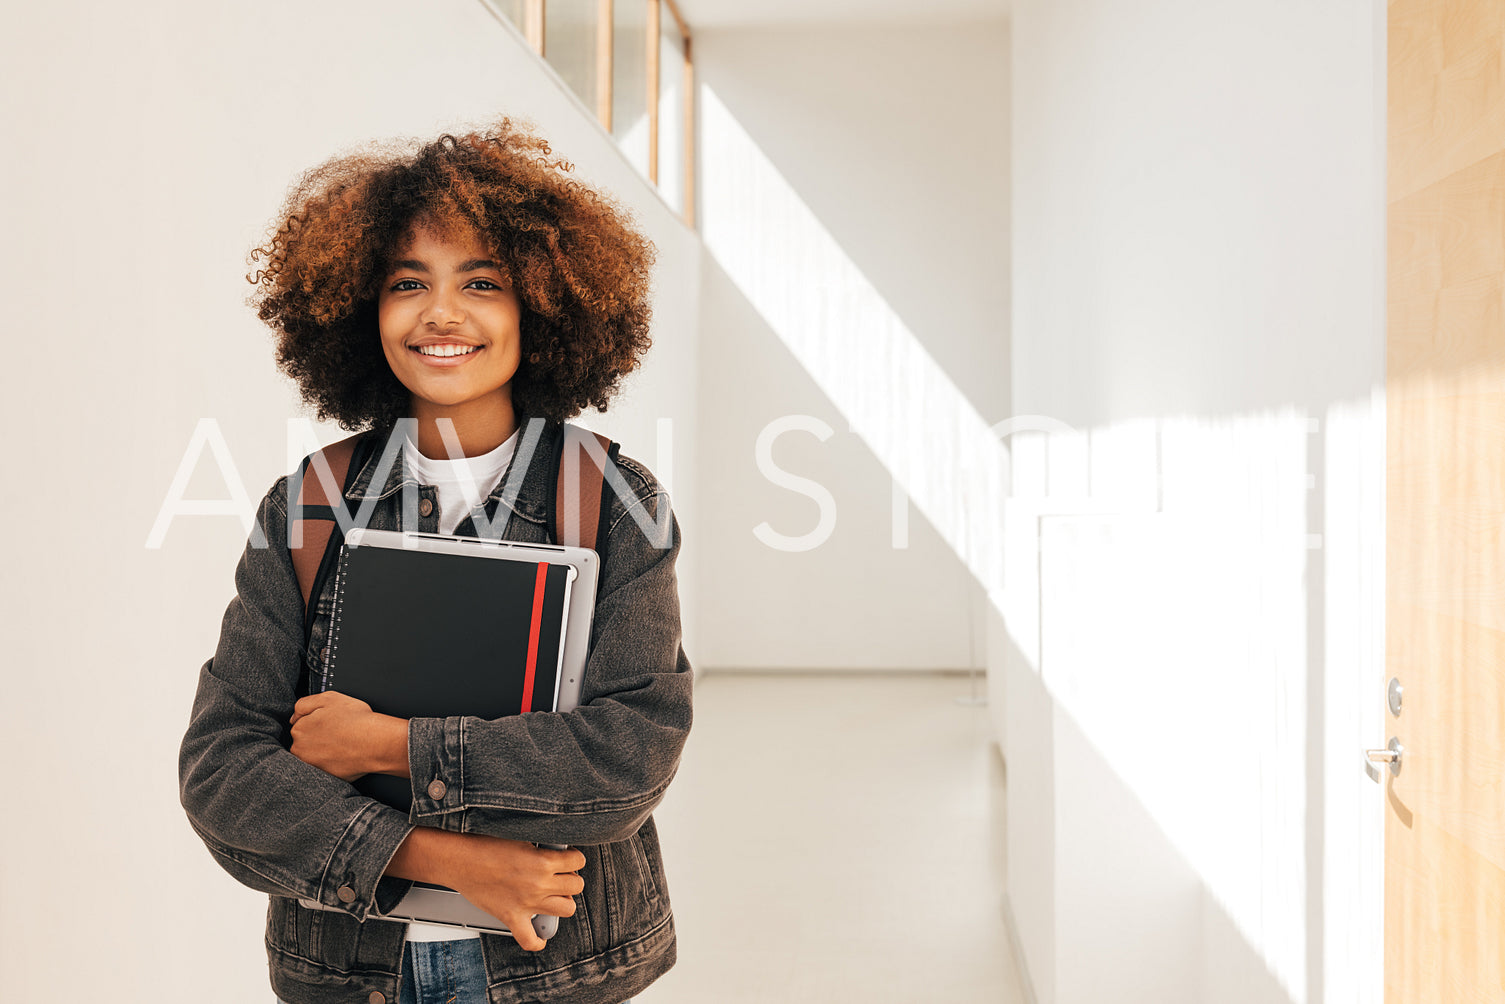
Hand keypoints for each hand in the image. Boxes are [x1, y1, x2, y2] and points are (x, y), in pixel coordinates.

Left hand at [289, 691, 408, 780]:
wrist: (376, 743)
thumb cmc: (356, 720)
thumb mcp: (328, 698)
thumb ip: (304, 704)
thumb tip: (294, 715)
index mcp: (300, 729)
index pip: (301, 725)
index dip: (317, 722)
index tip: (330, 722)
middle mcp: (301, 750)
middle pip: (305, 742)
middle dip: (317, 738)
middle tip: (337, 733)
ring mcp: (312, 765)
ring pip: (314, 756)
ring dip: (323, 751)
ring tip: (342, 744)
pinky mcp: (325, 777)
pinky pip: (325, 768)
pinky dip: (332, 763)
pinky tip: (344, 755)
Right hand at [385, 829, 585, 951]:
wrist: (460, 861)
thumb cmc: (486, 846)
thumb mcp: (522, 838)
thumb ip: (542, 849)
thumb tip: (557, 854)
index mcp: (543, 861)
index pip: (577, 861)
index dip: (574, 857)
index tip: (569, 857)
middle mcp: (539, 884)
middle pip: (576, 886)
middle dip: (571, 878)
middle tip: (560, 874)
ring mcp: (527, 904)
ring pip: (566, 910)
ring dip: (562, 902)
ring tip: (553, 895)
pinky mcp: (512, 917)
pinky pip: (530, 939)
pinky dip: (537, 940)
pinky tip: (540, 934)